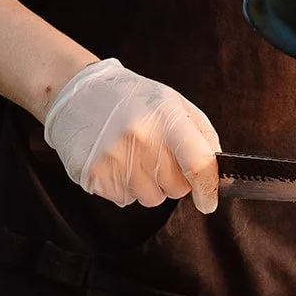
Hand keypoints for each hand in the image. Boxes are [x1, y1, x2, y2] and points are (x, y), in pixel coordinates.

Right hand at [43, 58, 219, 211]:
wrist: (79, 93)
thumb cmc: (133, 99)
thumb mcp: (174, 103)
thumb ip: (201, 135)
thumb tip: (216, 171)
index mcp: (166, 118)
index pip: (198, 163)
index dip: (207, 189)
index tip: (208, 202)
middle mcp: (141, 139)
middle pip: (175, 189)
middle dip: (173, 178)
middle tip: (156, 154)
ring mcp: (115, 159)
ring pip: (150, 198)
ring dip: (147, 184)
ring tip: (132, 155)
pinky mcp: (93, 175)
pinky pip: (124, 200)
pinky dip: (123, 186)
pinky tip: (115, 161)